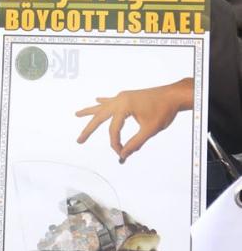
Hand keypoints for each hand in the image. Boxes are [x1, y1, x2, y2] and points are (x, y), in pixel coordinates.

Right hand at [76, 78, 193, 161]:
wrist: (174, 96)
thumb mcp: (150, 130)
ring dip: (90, 111)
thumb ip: (135, 143)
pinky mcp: (127, 97)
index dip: (116, 144)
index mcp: (124, 106)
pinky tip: (97, 100)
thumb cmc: (163, 110)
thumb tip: (123, 155)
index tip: (121, 153)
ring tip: (77, 114)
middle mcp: (120, 99)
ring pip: (102, 106)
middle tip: (79, 140)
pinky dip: (103, 102)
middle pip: (100, 116)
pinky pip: (111, 100)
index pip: (114, 130)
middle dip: (89, 129)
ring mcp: (123, 97)